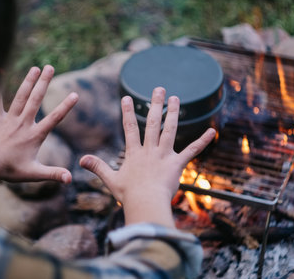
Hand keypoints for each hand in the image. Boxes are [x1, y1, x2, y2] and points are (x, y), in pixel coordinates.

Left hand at [0, 66, 77, 183]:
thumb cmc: (8, 170)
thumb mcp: (33, 174)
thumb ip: (53, 174)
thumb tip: (70, 178)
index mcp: (34, 136)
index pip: (54, 119)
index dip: (65, 107)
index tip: (75, 94)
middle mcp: (23, 124)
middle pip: (36, 100)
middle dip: (44, 83)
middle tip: (50, 67)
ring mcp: (9, 119)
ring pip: (21, 96)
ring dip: (29, 81)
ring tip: (36, 68)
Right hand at [80, 87, 215, 226]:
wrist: (146, 204)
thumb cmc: (128, 195)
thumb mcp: (110, 180)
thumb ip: (97, 167)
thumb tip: (80, 160)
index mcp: (134, 153)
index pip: (130, 129)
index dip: (128, 113)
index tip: (127, 98)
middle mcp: (150, 150)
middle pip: (152, 123)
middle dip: (155, 105)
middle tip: (159, 89)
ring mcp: (164, 156)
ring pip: (170, 130)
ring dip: (173, 114)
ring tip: (175, 98)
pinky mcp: (177, 165)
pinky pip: (191, 151)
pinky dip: (202, 141)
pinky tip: (212, 131)